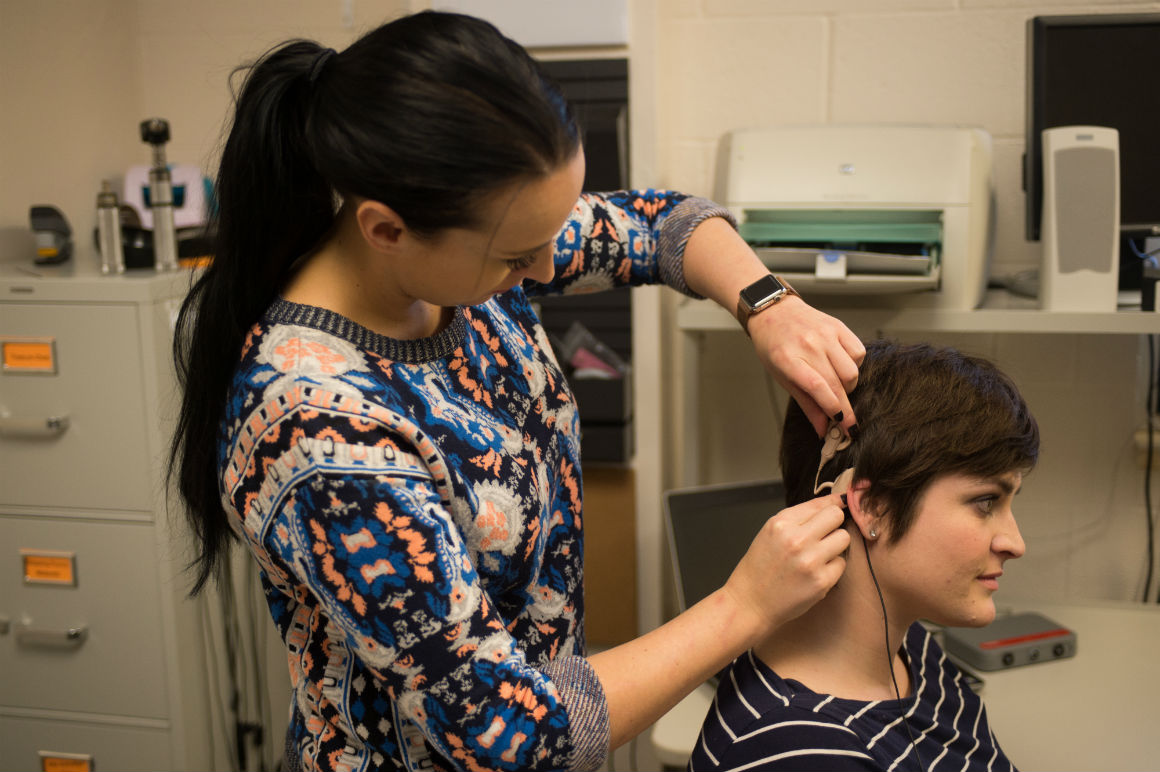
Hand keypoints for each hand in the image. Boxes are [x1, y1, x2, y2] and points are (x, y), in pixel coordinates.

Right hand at [721, 494, 849, 643]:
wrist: (750, 602)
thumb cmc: (760, 567)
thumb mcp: (770, 532)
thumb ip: (799, 517)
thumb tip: (835, 502)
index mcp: (780, 523)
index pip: (821, 504)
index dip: (832, 505)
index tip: (839, 505)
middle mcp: (796, 539)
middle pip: (836, 517)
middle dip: (833, 525)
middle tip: (823, 536)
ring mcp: (810, 561)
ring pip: (844, 539)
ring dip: (834, 546)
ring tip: (818, 555)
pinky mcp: (821, 581)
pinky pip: (841, 563)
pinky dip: (832, 567)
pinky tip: (815, 572)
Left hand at [746, 295, 864, 436]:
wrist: (775, 312)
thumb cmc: (774, 346)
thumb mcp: (782, 377)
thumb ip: (806, 403)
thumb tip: (823, 429)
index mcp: (788, 359)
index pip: (818, 387)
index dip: (834, 408)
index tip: (844, 426)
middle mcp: (808, 344)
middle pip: (838, 382)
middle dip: (846, 407)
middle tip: (848, 421)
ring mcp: (825, 333)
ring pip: (852, 370)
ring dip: (849, 385)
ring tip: (836, 385)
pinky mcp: (838, 326)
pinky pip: (858, 352)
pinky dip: (854, 365)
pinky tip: (841, 365)